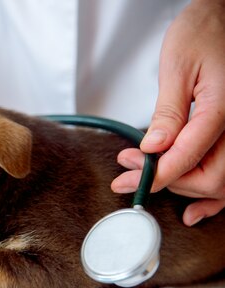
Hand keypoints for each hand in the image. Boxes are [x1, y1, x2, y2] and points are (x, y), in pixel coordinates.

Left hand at [112, 0, 224, 225]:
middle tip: (129, 173)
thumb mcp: (178, 66)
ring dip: (185, 189)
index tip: (129, 177)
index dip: (157, 173)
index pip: (189, 156)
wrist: (224, 14)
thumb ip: (168, 112)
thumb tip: (152, 148)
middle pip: (210, 177)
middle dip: (168, 181)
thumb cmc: (204, 29)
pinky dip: (213, 197)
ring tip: (147, 184)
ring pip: (222, 181)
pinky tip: (193, 211)